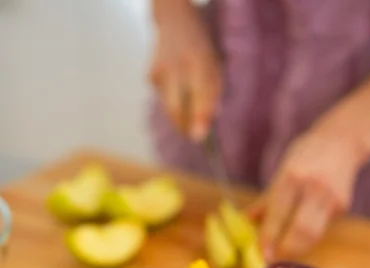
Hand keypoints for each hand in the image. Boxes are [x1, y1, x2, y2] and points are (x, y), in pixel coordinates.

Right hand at [149, 0, 221, 140]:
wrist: (174, 22)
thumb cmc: (200, 49)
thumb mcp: (214, 68)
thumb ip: (212, 96)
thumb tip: (204, 128)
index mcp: (198, 62)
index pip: (199, 95)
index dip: (199, 118)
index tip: (199, 138)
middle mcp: (176, 66)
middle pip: (176, 108)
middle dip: (183, 126)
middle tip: (191, 135)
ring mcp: (160, 70)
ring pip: (169, 106)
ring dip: (179, 113)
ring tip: (187, 97)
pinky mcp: (150, 75)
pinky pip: (163, 98)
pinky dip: (171, 98)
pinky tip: (175, 83)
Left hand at [248, 107, 366, 259]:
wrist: (343, 140)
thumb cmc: (306, 154)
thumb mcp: (282, 170)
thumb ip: (266, 200)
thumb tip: (246, 221)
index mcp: (292, 177)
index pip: (278, 215)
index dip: (269, 238)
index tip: (261, 253)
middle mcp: (313, 187)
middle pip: (301, 231)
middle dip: (285, 250)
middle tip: (273, 258)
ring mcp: (331, 198)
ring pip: (314, 235)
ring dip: (297, 248)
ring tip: (284, 250)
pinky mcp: (342, 205)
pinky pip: (322, 227)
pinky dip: (309, 234)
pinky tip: (302, 231)